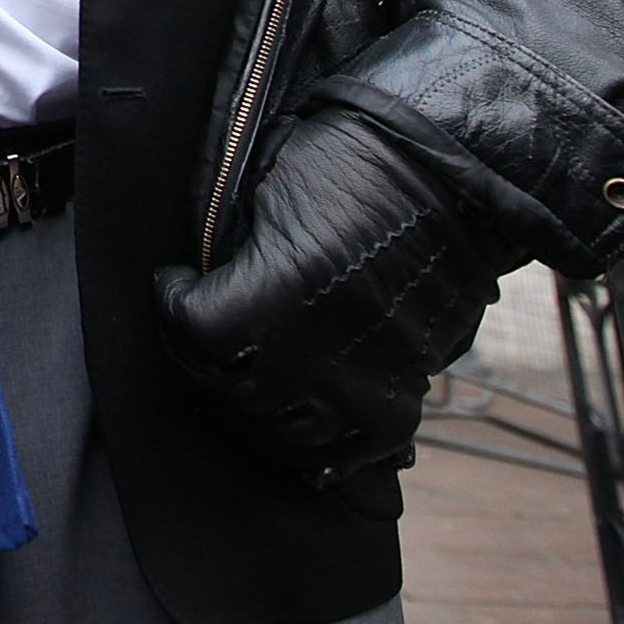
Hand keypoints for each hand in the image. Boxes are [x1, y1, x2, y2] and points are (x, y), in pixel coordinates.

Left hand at [153, 107, 511, 487]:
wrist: (452, 184)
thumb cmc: (353, 169)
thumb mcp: (269, 195)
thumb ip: (231, 256)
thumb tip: (196, 289)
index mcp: (281, 290)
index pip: (192, 330)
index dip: (171, 304)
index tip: (174, 283)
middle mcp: (318, 353)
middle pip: (227, 392)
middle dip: (198, 359)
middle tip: (192, 334)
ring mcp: (362, 388)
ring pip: (278, 435)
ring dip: (244, 408)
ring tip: (232, 374)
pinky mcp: (399, 404)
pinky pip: (342, 454)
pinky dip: (308, 447)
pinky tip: (287, 414)